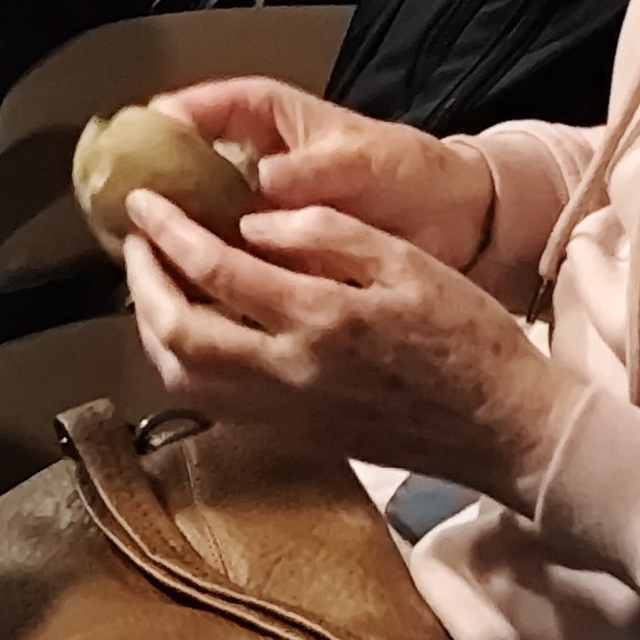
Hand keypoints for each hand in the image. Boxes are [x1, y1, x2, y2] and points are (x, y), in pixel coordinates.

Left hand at [126, 192, 579, 505]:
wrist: (502, 428)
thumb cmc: (468, 338)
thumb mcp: (409, 262)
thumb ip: (327, 234)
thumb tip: (252, 222)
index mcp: (321, 320)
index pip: (214, 270)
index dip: (167, 232)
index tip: (144, 203)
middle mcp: (290, 374)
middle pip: (177, 334)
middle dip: (142, 283)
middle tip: (136, 242)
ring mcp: (286, 414)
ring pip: (184, 378)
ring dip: (153, 329)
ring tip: (154, 284)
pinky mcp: (292, 437)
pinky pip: (212, 403)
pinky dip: (183, 365)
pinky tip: (192, 333)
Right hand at [155, 80, 495, 273]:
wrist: (455, 225)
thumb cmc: (412, 174)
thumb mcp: (366, 162)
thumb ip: (317, 170)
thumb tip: (265, 182)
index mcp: (272, 119)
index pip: (207, 105)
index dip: (168, 118)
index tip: (135, 138)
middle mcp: (254, 161)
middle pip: (185, 162)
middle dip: (153, 182)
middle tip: (122, 206)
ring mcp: (259, 210)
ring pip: (198, 213)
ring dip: (172, 231)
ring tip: (140, 251)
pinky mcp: (269, 253)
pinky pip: (224, 258)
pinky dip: (204, 271)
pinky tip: (185, 290)